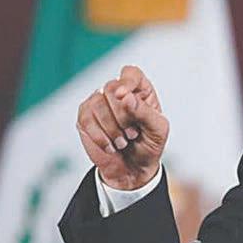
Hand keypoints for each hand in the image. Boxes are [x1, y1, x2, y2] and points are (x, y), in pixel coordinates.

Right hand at [76, 65, 168, 189]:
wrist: (133, 169)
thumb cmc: (148, 145)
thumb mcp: (158, 130)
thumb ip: (145, 111)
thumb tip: (125, 96)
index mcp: (140, 91)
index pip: (130, 73)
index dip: (126, 81)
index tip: (123, 95)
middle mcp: (118, 93)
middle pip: (111, 88)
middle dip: (123, 116)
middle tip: (132, 133)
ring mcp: (99, 103)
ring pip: (97, 103)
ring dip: (112, 129)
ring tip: (123, 142)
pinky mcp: (85, 117)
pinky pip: (86, 119)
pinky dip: (100, 136)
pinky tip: (110, 145)